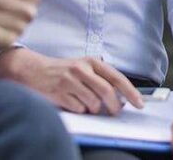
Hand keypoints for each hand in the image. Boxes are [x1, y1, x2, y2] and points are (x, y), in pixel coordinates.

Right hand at [0, 47, 144, 114]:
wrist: (32, 70)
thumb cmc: (62, 71)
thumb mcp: (83, 68)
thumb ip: (101, 79)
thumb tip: (121, 97)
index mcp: (92, 61)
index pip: (117, 78)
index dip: (131, 92)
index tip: (140, 104)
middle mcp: (82, 69)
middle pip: (107, 93)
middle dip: (114, 106)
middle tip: (114, 112)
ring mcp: (70, 81)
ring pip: (93, 104)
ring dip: (92, 109)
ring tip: (83, 101)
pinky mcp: (60, 93)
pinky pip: (79, 109)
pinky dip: (79, 109)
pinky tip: (71, 101)